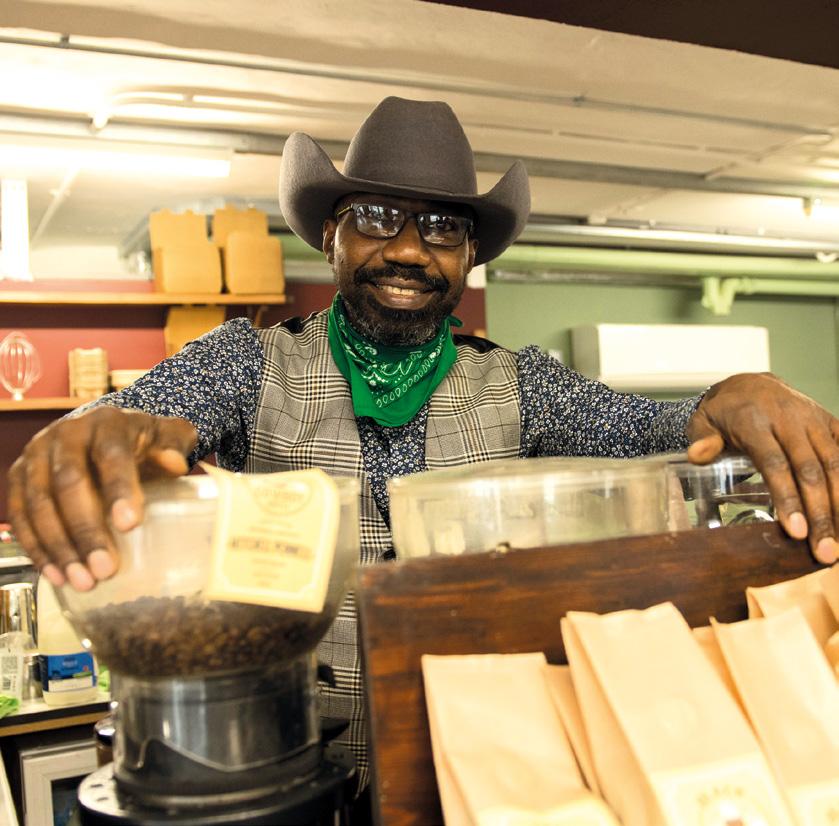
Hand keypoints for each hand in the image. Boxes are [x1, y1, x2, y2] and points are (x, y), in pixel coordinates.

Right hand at [8, 407, 197, 590]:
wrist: (105, 432)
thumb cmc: (141, 441)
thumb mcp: (166, 436)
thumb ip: (174, 444)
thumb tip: (174, 464)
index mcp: (106, 423)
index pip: (111, 455)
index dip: (119, 489)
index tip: (130, 525)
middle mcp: (65, 435)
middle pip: (69, 483)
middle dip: (86, 530)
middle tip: (105, 568)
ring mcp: (37, 455)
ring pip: (38, 503)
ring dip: (59, 547)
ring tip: (83, 580)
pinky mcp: (19, 477)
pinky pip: (20, 516)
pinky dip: (37, 548)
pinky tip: (57, 574)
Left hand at [687, 372, 838, 563]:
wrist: (749, 383)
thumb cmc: (724, 413)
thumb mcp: (703, 423)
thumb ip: (702, 439)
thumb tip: (697, 455)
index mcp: (754, 422)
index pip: (774, 463)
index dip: (787, 497)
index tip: (795, 530)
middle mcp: (789, 419)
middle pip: (810, 470)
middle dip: (821, 513)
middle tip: (825, 551)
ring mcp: (813, 420)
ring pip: (835, 464)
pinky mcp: (829, 422)